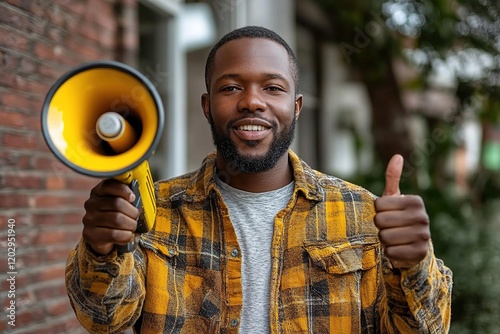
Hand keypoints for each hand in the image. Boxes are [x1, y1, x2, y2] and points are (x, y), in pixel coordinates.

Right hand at [82, 179, 139, 254]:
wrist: (104, 237)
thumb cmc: (117, 215)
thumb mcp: (121, 203)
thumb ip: (128, 197)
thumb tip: (140, 199)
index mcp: (99, 191)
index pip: (110, 185)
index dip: (124, 191)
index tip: (133, 197)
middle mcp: (91, 203)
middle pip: (117, 203)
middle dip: (132, 212)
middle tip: (136, 217)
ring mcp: (89, 219)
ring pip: (117, 220)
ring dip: (131, 225)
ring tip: (133, 227)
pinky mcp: (90, 234)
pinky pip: (113, 235)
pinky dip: (126, 236)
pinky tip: (128, 235)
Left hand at [374, 154, 429, 268]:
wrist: (412, 245)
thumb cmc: (398, 217)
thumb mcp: (394, 198)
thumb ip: (392, 178)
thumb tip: (397, 156)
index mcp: (415, 201)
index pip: (379, 205)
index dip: (378, 211)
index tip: (387, 213)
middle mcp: (423, 217)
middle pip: (381, 221)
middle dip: (380, 226)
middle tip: (388, 227)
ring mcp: (424, 236)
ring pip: (385, 237)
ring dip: (384, 240)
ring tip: (393, 238)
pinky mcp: (420, 253)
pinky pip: (391, 252)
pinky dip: (389, 253)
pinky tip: (397, 249)